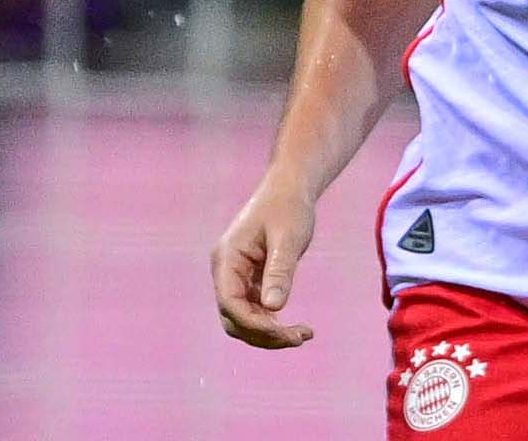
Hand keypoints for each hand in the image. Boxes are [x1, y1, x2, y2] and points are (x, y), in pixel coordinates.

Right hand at [211, 174, 318, 348]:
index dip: (254, 324)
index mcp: (227, 258)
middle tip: (299, 337)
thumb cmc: (288, 209)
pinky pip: (254, 312)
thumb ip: (279, 272)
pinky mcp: (248, 280)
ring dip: (269, 334)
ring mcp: (235, 276)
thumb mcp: (288, 239)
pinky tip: (296, 327)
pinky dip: (272, 324)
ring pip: (242, 320)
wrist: (289, 190)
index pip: (229, 303)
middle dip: (263, 335)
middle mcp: (225, 270)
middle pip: (233, 318)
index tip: (285, 332)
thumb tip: (273, 308)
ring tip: (303, 334)